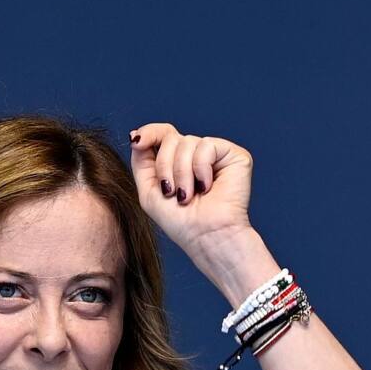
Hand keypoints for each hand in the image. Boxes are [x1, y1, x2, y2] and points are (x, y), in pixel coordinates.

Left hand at [129, 123, 255, 258]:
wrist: (205, 236)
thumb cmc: (180, 221)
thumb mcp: (149, 190)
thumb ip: (140, 160)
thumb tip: (136, 134)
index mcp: (177, 159)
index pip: (162, 133)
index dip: (149, 132)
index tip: (137, 141)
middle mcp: (196, 153)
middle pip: (170, 138)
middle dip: (164, 166)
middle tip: (172, 192)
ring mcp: (216, 154)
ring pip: (187, 142)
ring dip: (181, 173)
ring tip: (188, 196)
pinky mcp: (234, 155)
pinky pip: (206, 145)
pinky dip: (200, 168)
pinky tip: (207, 186)